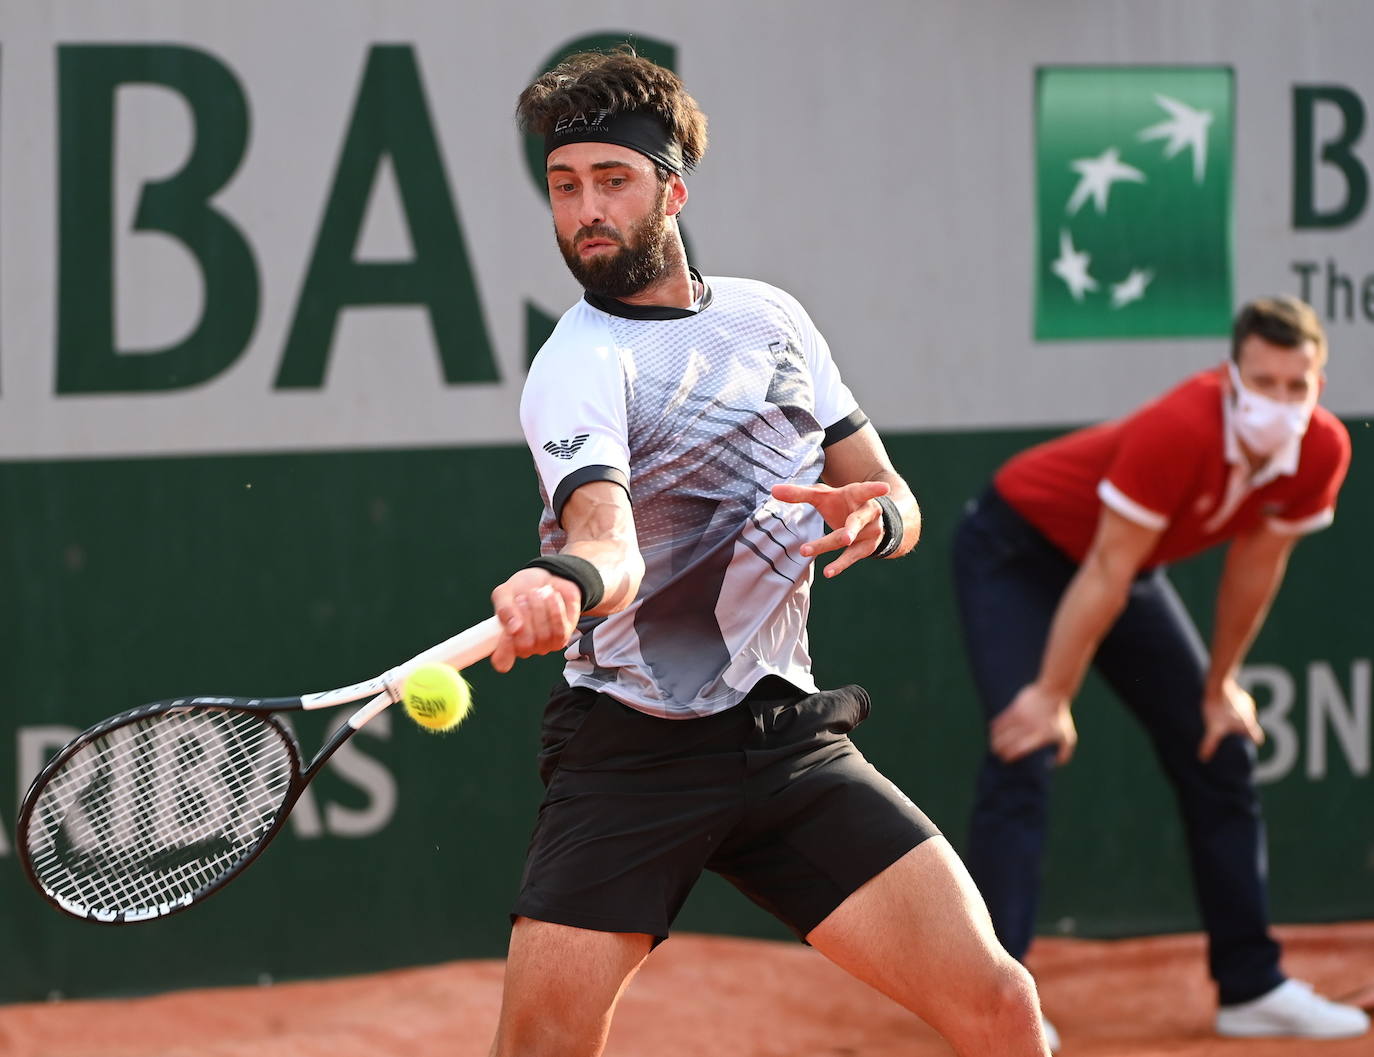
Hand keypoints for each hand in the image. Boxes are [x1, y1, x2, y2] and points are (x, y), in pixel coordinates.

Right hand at [489, 568, 580, 672]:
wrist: (546, 579)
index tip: (507, 628)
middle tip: (523, 597)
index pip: (502, 661)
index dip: (504, 648)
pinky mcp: (564, 635)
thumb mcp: (505, 593)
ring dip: (540, 609)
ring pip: (544, 636)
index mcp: (506, 641)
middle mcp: (526, 648)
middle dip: (525, 616)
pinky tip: (552, 596)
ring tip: (537, 592)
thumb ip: (504, 609)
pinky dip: (556, 611)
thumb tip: (513, 627)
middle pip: (525, 644)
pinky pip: (560, 630)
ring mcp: (545, 644)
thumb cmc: (521, 589)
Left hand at [770, 480, 889, 577]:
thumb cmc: (842, 503)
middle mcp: (868, 514)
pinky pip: (851, 557)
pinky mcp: (866, 548)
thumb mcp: (823, 495)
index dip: (874, 489)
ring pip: (849, 540)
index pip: (867, 490)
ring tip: (811, 554)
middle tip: (846, 537)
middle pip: (855, 521)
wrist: (872, 520)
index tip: (884, 488)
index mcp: (860, 495)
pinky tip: (828, 572)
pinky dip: (840, 564)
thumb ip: (799, 493)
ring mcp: (870, 532)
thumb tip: (772, 489)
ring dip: (829, 546)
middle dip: (849, 530)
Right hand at [990, 683, 1077, 764]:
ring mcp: (1021, 717)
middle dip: (999, 749)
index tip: (1006, 760)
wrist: (1053, 692)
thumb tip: (1052, 764)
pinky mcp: (1015, 708)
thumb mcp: (1068, 737)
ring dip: (995, 739)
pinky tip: (992, 730)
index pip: (1020, 748)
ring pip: (1001, 731)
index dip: (1010, 755)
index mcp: (1041, 736)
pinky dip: (995, 726)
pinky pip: (1001, 719)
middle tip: (997, 753)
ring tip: (993, 744)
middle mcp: (1029, 727)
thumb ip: (1064, 754)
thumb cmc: (1060, 717)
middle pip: (1007, 741)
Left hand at [1198, 677, 1264, 761]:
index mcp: (1248, 725)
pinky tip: (1222, 707)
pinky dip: (1233, 707)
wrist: (1218, 684)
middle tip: (1231, 733)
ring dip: (1238, 718)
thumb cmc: (1217, 708)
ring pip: (1245, 714)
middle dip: (1243, 730)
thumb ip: (1209, 743)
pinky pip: (1239, 704)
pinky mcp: (1240, 694)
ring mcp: (1247, 703)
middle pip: (1250, 726)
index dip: (1254, 742)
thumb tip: (1203, 758)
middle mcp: (1251, 714)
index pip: (1257, 737)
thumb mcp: (1213, 728)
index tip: (1249, 744)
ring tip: (1225, 720)